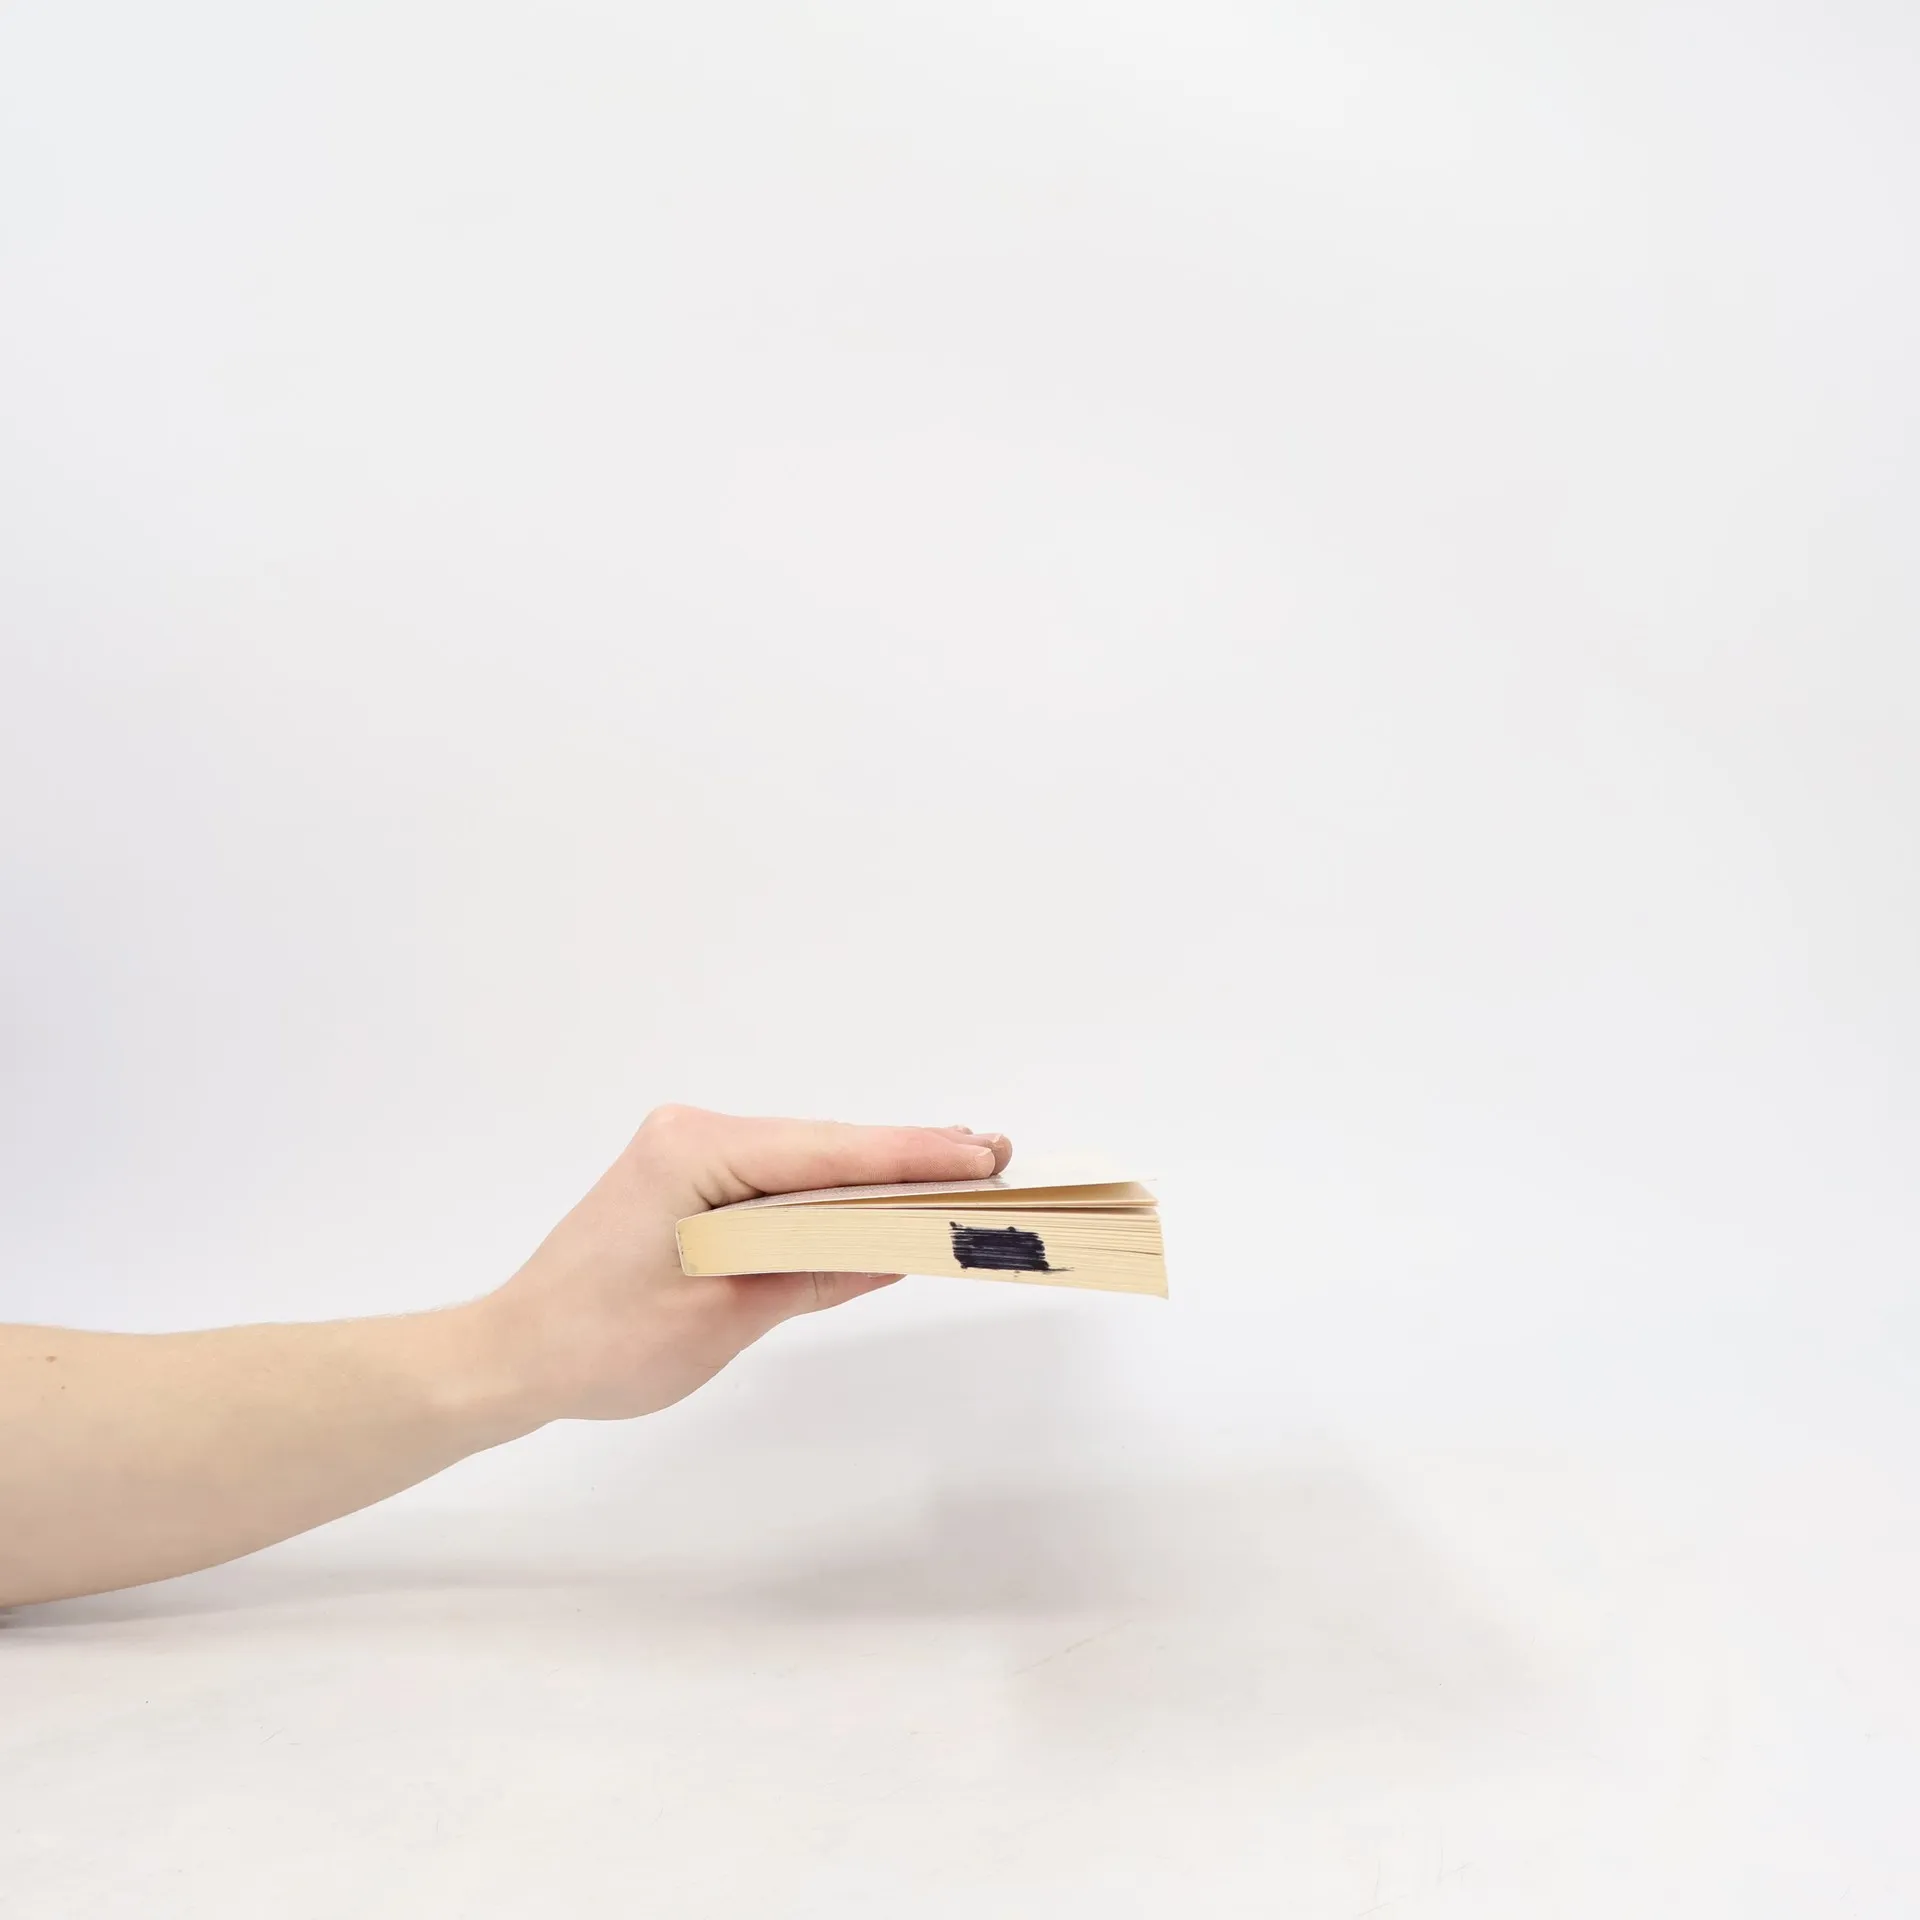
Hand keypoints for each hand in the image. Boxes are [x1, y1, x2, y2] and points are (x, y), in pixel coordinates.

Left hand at [484, 1107, 1011, 1423]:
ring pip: (804, 1159)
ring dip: (872, 1173)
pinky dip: (829, 1191)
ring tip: (958, 1172)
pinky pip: (776, 1177)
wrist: (513, 1354)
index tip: (982, 1155)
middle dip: (905, 1156)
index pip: (826, 1153)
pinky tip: (879, 1194)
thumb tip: (897, 1247)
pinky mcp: (686, 1176)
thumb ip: (814, 1273)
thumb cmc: (600, 1345)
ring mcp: (687, 1150)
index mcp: (694, 1152)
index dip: (911, 1156)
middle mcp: (692, 1132)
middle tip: (994, 1157)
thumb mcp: (724, 1317)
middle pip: (822, 1146)